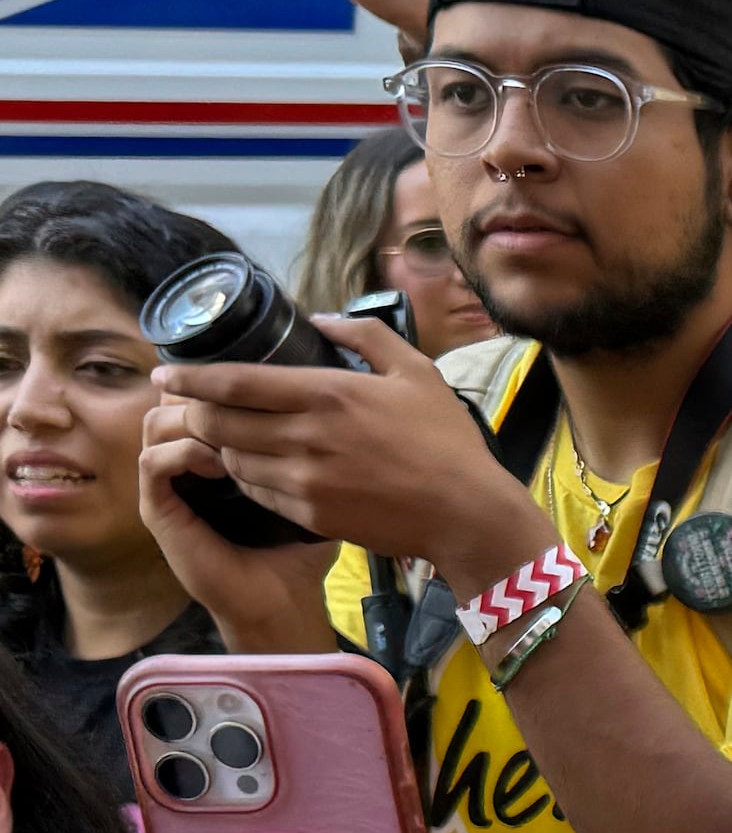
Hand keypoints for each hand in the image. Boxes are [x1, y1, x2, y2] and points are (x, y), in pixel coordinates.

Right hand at [134, 402, 345, 654]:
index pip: (205, 392)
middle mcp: (187, 460)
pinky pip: (154, 461)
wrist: (282, 599)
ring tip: (234, 434)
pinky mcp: (159, 509)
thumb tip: (342, 404)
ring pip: (158, 422)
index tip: (262, 381)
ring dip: (195, 419)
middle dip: (208, 392)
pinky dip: (184, 452)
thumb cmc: (300, 546)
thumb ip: (315, 448)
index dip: (226, 380)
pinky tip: (217, 462)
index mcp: (218, 448)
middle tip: (245, 402)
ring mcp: (169, 483)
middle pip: (177, 397)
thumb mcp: (312, 486)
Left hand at [150, 314, 545, 580]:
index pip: (233, 382)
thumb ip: (365, 337)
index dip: (189, 378)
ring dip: (219, 447)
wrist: (465, 512)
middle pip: (217, 422)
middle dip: (193, 413)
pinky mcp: (310, 513)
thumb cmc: (446, 441)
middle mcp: (306, 435)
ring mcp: (305, 479)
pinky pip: (257, 492)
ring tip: (221, 437)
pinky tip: (256, 469)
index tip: (164, 373)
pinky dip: (247, 478)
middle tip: (188, 407)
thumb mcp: (416, 373)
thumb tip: (319, 319)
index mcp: (327, 393)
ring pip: (231, 459)